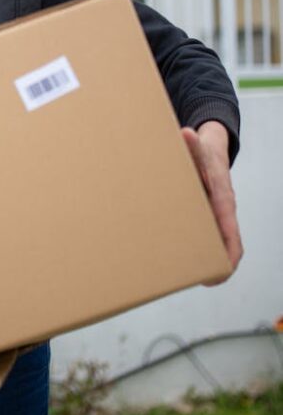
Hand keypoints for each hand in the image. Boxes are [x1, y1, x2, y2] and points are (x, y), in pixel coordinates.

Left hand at [181, 122, 242, 284]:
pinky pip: (211, 235)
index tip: (226, 264)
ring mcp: (217, 213)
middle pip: (229, 239)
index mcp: (221, 194)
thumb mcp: (196, 145)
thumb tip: (185, 134)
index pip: (228, 222)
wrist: (211, 147)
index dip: (228, 243)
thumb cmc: (202, 150)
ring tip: (200, 278)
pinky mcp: (209, 214)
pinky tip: (188, 260)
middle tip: (210, 280)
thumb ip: (190, 143)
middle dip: (223, 260)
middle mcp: (223, 207)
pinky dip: (205, 249)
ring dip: (214, 259)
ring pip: (222, 240)